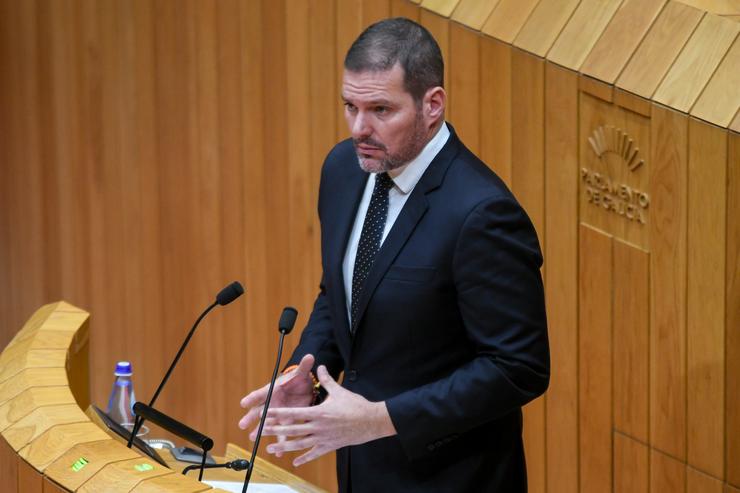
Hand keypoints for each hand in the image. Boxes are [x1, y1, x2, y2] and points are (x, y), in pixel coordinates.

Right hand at [238, 354, 315, 454]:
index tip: (243, 403)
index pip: (261, 393)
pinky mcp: (286, 421)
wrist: (304, 389)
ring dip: (261, 431)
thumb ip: (304, 367)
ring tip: (254, 438)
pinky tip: (278, 451)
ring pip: (268, 423)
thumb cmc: (298, 380)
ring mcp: (277, 413)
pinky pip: (281, 432)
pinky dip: (280, 441)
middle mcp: (272, 402)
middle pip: (259, 410)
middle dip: (251, 417)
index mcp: (273, 389)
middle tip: (243, 424)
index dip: (252, 398)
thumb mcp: (301, 374)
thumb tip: (309, 356)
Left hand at [259, 365, 396, 465]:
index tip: (266, 414)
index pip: (294, 413)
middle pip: (292, 430)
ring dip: (284, 447)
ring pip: (300, 444)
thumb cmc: (356, 405)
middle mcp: (318, 426)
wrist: (371, 421)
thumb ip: (326, 379)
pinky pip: (314, 453)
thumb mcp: (339, 391)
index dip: (278, 414)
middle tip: (260, 432)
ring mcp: (323, 438)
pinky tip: (294, 461)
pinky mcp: (330, 446)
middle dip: (275, 431)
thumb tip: (320, 366)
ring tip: (270, 449)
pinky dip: (304, 458)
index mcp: (319, 412)